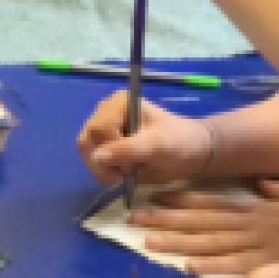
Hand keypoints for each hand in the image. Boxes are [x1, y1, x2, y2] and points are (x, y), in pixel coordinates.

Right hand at [76, 89, 215, 184]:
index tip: (130, 165)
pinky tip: (121, 174)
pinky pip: (91, 159)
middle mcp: (106, 111)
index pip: (98, 129)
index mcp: (119, 103)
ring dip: (102, 169)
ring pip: (86, 152)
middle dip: (103, 162)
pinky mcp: (104, 144)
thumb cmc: (179, 143)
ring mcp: (103, 128)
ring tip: (125, 175)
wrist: (192, 152)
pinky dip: (103, 171)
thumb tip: (98, 157)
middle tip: (126, 174)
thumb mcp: (158, 146)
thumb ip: (129, 149)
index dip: (110, 151)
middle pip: (87, 140)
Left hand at [135, 181, 278, 274]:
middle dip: (167, 219)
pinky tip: (189, 266)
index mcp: (255, 209)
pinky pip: (238, 265)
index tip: (155, 195)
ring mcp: (258, 243)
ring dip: (178, 241)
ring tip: (147, 241)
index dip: (182, 199)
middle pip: (202, 220)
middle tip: (134, 217)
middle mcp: (250, 223)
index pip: (212, 202)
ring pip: (211, 242)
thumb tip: (262, 183)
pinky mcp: (270, 263)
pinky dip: (214, 266)